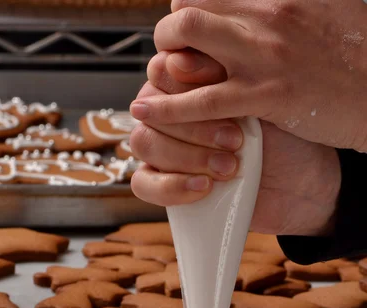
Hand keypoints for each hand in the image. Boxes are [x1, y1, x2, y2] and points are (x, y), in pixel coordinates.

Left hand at [131, 0, 366, 151]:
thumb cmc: (355, 60)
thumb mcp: (326, 13)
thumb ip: (287, 9)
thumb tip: (263, 9)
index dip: (189, 11)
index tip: (187, 32)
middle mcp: (266, 15)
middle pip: (189, 8)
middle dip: (168, 33)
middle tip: (170, 55)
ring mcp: (264, 55)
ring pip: (186, 41)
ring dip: (162, 60)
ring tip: (154, 80)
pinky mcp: (266, 96)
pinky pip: (202, 100)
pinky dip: (168, 107)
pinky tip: (147, 111)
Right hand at [131, 51, 340, 234]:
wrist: (301, 187)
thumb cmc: (286, 140)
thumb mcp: (262, 102)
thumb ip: (220, 80)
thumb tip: (178, 61)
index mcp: (193, 84)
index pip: (162, 71)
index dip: (186, 84)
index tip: (222, 95)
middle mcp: (173, 114)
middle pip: (149, 107)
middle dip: (193, 126)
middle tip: (234, 141)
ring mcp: (167, 150)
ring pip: (144, 142)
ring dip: (186, 156)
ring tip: (228, 168)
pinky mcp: (166, 185)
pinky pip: (142, 183)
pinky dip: (170, 187)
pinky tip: (204, 189)